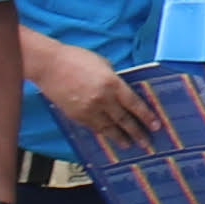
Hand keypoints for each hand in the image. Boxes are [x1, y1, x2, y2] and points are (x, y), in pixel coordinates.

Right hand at [25, 35, 161, 149]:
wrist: (49, 65)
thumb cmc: (74, 59)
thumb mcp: (103, 64)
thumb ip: (114, 80)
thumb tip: (121, 92)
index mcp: (112, 83)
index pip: (134, 104)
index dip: (146, 117)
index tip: (155, 126)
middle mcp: (103, 99)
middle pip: (124, 120)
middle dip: (137, 132)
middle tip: (146, 142)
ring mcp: (89, 109)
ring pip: (109, 128)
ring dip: (120, 137)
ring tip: (129, 144)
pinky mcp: (76, 115)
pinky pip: (94, 127)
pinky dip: (103, 133)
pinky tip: (109, 136)